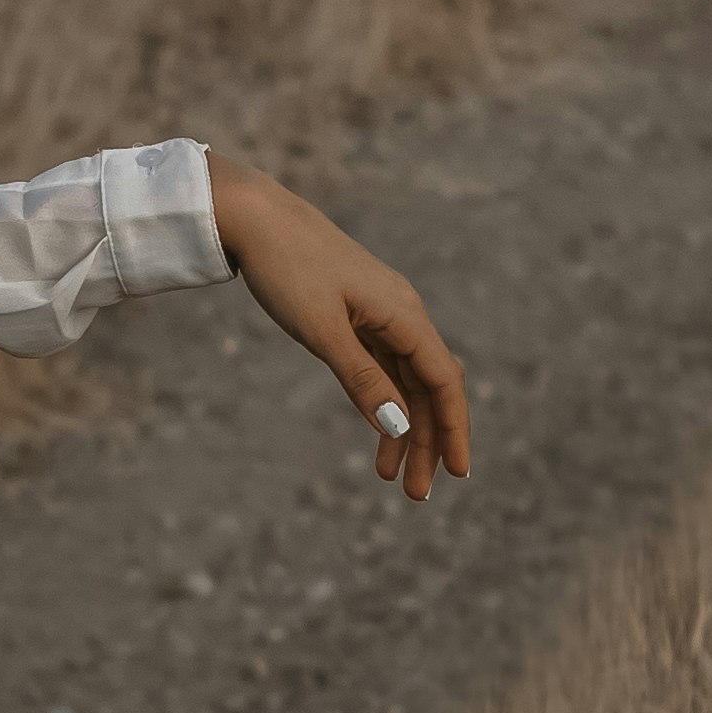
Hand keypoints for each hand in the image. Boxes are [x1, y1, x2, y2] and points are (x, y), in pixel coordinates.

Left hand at [203, 156, 471, 498]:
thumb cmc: (287, 269)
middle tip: (416, 494)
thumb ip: (362, 380)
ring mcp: (381, 314)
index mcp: (403, 314)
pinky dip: (382, 401)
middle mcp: (402, 313)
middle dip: (427, 441)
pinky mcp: (358, 314)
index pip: (443, 381)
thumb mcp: (322, 331)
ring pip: (405, 381)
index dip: (453, 429)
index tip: (456, 474)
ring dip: (403, 428)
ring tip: (388, 475)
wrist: (255, 218)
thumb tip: (399, 426)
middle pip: (427, 387)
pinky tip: (377, 430)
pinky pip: (384, 366)